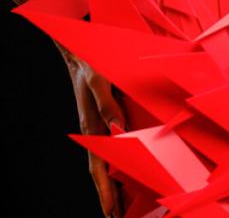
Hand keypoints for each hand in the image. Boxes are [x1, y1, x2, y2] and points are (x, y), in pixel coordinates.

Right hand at [56, 42, 125, 216]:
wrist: (80, 52)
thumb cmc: (89, 64)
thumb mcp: (99, 79)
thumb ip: (108, 103)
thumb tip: (118, 128)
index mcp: (93, 126)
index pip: (99, 168)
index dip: (106, 192)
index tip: (111, 214)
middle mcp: (95, 131)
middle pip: (101, 172)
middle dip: (109, 196)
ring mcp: (98, 127)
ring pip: (105, 162)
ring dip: (113, 182)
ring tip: (121, 205)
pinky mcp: (102, 119)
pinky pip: (110, 147)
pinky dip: (115, 163)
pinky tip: (124, 169)